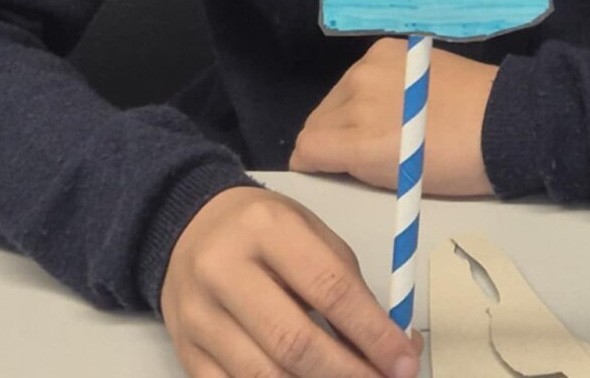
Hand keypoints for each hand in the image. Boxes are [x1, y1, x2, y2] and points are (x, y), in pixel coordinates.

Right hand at [159, 185, 421, 377]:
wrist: (188, 226)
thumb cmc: (262, 229)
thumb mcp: (307, 231)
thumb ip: (347, 284)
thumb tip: (390, 345)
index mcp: (266, 228)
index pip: (329, 289)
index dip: (373, 333)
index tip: (404, 361)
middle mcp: (224, 270)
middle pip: (295, 343)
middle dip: (348, 374)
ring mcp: (198, 316)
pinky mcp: (185, 351)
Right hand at [290, 37, 497, 195]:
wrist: (499, 120)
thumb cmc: (455, 167)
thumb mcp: (399, 184)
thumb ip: (356, 169)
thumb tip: (328, 161)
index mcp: (360, 141)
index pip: (306, 149)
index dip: (309, 164)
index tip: (320, 171)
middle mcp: (357, 96)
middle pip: (315, 120)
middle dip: (324, 139)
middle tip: (349, 153)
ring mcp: (370, 67)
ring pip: (334, 96)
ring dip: (341, 112)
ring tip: (371, 125)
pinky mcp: (386, 48)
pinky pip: (356, 73)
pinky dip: (361, 89)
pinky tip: (387, 99)